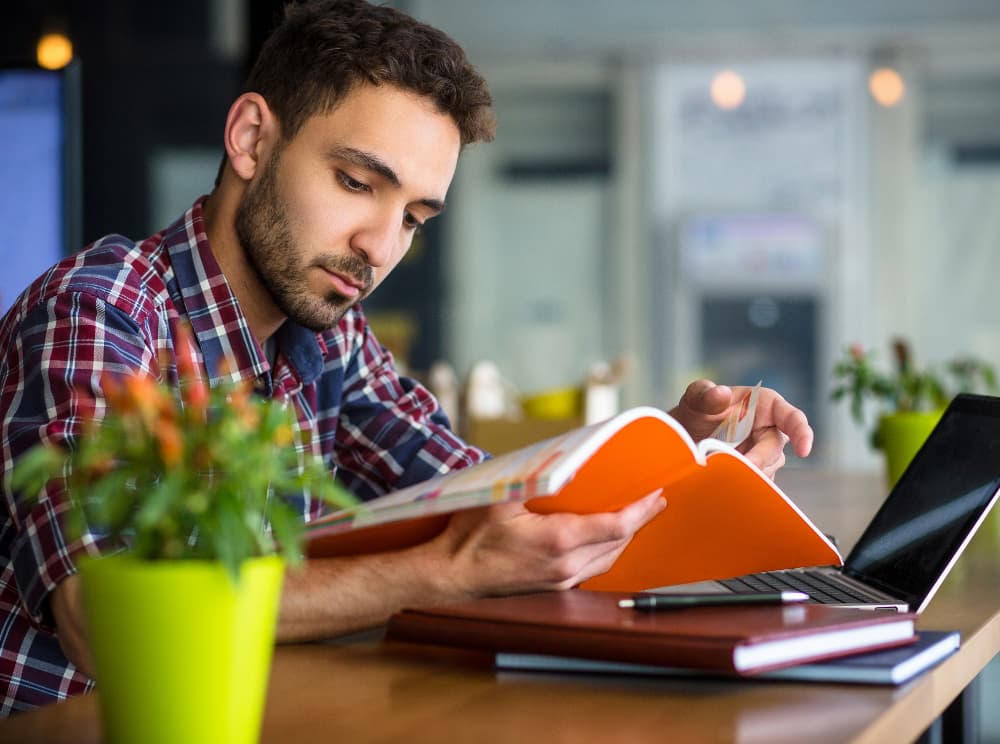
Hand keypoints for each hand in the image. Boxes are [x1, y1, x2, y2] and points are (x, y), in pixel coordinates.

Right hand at [430, 490, 665, 595]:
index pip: (616, 526)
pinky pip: (592, 569)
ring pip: (608, 560)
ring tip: (635, 517)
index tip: (657, 495)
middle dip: (639, 522)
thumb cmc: (469, 536)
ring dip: (624, 538)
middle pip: (618, 544)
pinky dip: (606, 551)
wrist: (450, 575)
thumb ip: (535, 480)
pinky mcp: (553, 587)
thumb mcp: (500, 497)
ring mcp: (560, 581)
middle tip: (654, 501)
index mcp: (558, 541)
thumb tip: (564, 464)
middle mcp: (566, 566)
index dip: (641, 510)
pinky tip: (604, 538)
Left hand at [669, 379, 812, 477]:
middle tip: (736, 464)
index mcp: (767, 406)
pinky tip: (723, 480)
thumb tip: (721, 393)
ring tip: (717, 466)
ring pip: (766, 470)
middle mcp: (771, 431)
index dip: (802, 433)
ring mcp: (764, 455)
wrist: (685, 436)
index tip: (804, 450)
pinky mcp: (756, 473)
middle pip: (775, 451)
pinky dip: (741, 485)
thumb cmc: (698, 410)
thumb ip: (705, 394)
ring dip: (746, 473)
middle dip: (758, 460)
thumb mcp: (696, 398)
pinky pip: (756, 484)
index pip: (793, 419)